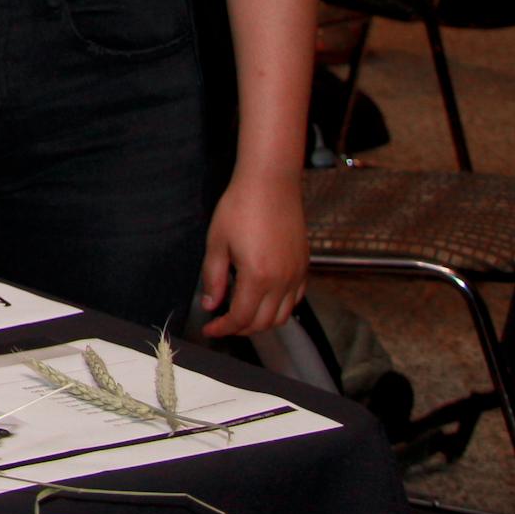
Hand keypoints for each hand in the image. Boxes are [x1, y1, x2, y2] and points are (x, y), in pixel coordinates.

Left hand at [196, 168, 306, 338]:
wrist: (270, 184)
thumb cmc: (240, 207)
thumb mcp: (217, 243)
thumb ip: (213, 278)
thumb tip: (211, 305)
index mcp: (257, 277)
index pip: (241, 318)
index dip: (223, 329)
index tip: (210, 330)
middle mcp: (282, 281)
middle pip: (263, 323)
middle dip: (240, 329)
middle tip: (222, 324)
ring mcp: (297, 274)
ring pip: (282, 316)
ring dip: (261, 322)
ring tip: (241, 315)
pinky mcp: (304, 266)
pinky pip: (295, 299)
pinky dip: (279, 308)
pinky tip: (263, 300)